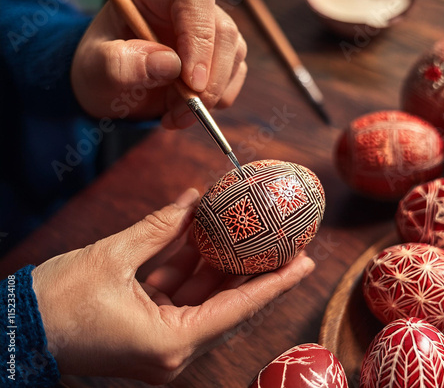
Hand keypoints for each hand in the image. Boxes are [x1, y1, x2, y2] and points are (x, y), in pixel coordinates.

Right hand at [32, 188, 314, 383]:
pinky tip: (203, 239)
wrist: (15, 331)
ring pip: (206, 299)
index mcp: (170, 341)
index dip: (276, 282)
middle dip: (255, 270)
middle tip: (285, 244)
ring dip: (221, 265)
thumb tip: (193, 201)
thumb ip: (160, 228)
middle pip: (229, 304)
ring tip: (248, 234)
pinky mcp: (152, 334)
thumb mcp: (112, 257)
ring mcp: (164, 345)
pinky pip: (183, 300)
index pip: (239, 308)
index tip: (305, 262)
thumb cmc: (56, 303)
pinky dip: (192, 270)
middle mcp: (174, 350)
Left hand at [71, 0, 246, 128]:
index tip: (192, 82)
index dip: (199, 38)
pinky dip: (217, 101)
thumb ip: (125, 64)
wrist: (111, 88)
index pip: (193, 1)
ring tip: (175, 114)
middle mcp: (187, 9)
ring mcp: (207, 31)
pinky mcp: (219, 56)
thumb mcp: (98, 69)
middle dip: (209, 80)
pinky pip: (235, 76)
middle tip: (186, 110)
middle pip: (222, 32)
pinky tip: (185, 111)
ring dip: (212, 95)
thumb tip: (171, 65)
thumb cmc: (100, 70)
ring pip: (234, 55)